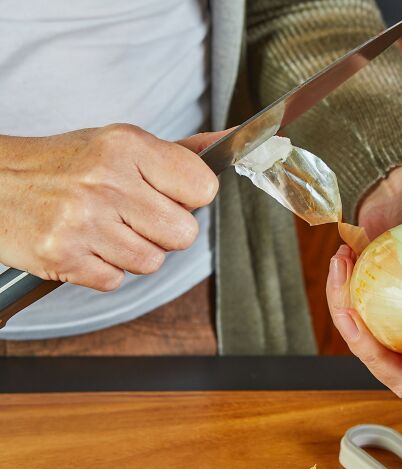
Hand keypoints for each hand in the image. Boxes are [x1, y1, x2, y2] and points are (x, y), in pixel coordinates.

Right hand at [0, 124, 228, 290]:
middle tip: (135, 216)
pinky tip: (85, 245)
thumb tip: (228, 144)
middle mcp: (106, 181)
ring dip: (134, 253)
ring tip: (106, 229)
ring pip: (152, 262)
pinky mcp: (62, 256)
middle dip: (165, 232)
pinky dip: (104, 269)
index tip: (170, 194)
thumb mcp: (120, 143)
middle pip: (184, 234)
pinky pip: (116, 281)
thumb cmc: (65, 164)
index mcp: (126, 146)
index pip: (202, 187)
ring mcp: (83, 221)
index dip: (191, 198)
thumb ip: (178, 153)